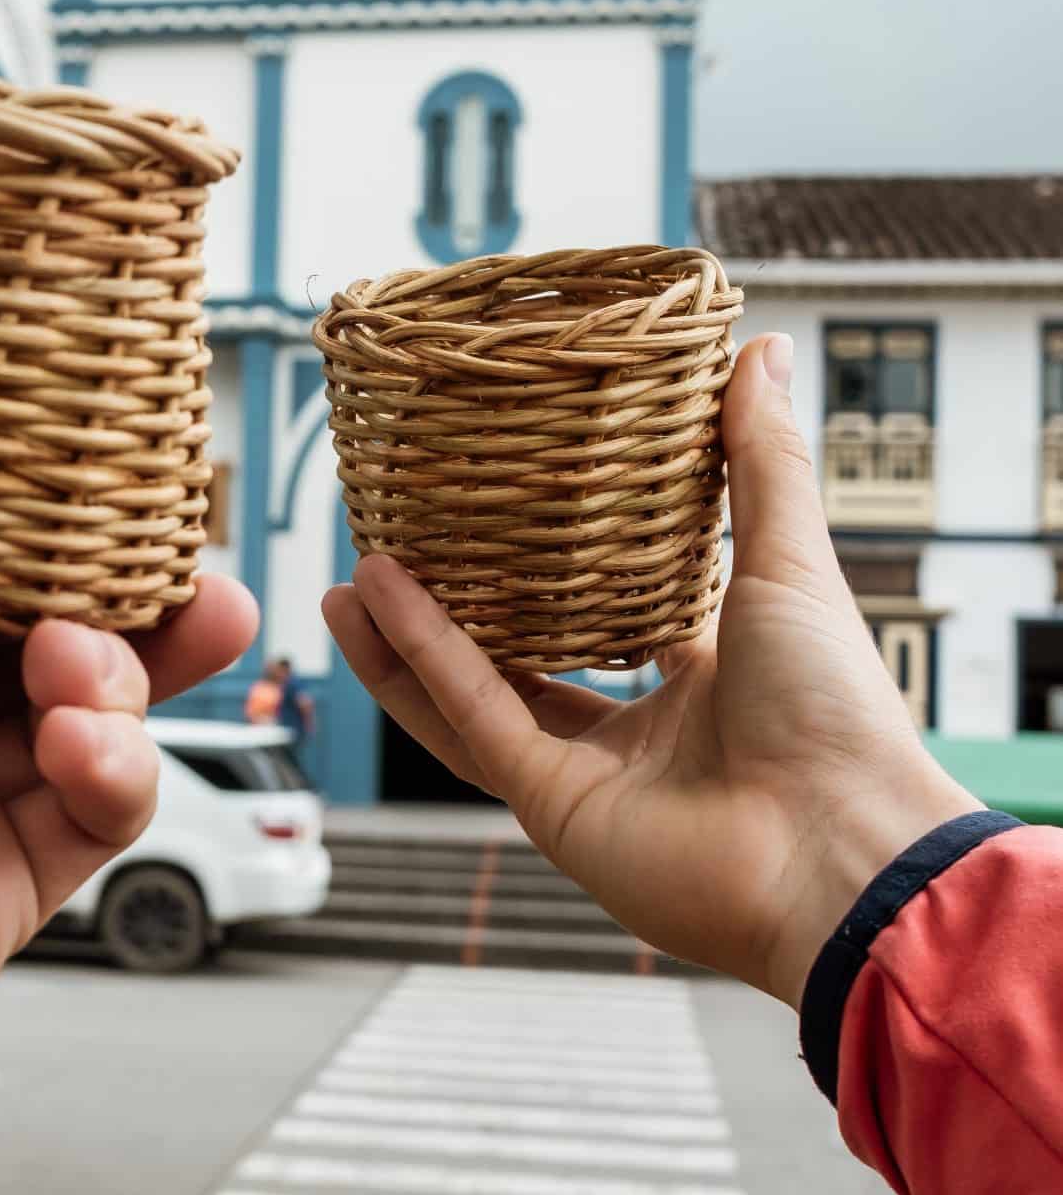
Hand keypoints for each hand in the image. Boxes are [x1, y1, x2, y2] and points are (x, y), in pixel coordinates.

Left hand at [0, 453, 256, 1115]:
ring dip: (120, 677)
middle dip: (126, 608)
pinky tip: (81, 732)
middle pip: (36, 651)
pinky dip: (117, 769)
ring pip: (84, 730)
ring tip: (81, 652)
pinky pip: (95, 822)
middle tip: (192, 572)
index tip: (111, 498)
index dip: (37, 538)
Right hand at [323, 334, 976, 1006]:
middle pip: (525, 662)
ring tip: (353, 569)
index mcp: (708, 681)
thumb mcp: (790, 562)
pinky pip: (475, 718)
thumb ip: (762, 461)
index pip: (616, 617)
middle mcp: (642, 736)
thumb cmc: (839, 712)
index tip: (507, 507)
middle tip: (401, 541)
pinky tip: (376, 594)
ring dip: (410, 636)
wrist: (840, 846)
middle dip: (457, 608)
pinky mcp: (553, 811)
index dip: (558, 567)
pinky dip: (425, 657)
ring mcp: (591, 780)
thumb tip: (757, 348)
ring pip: (476, 696)